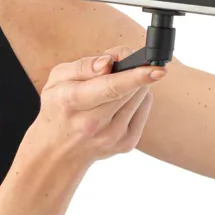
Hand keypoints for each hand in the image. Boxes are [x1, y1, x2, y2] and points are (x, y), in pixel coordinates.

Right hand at [28, 45, 162, 169]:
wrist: (58, 151)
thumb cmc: (58, 108)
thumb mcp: (57, 79)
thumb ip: (83, 66)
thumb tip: (109, 63)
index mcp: (71, 101)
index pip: (109, 87)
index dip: (136, 77)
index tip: (157, 69)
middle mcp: (92, 123)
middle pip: (129, 90)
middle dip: (134, 71)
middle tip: (123, 62)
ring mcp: (111, 137)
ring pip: (140, 98)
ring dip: (135, 84)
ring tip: (114, 85)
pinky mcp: (126, 144)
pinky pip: (144, 109)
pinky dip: (137, 99)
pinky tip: (120, 101)